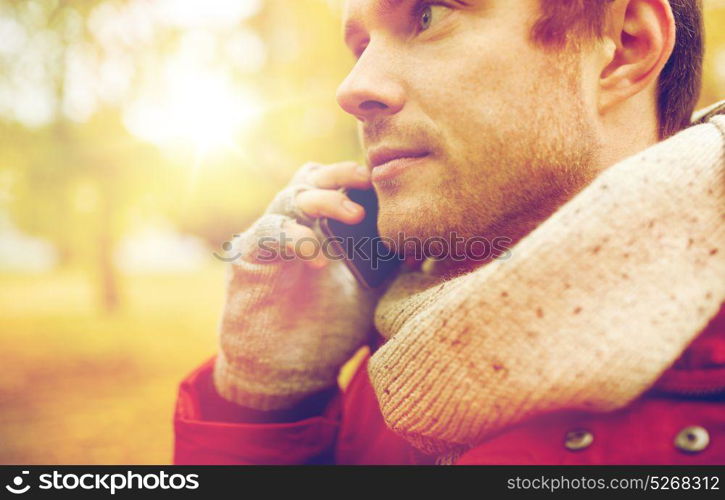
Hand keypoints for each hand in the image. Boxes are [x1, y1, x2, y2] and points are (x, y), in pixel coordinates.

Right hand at [212, 161, 386, 410]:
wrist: (289, 373)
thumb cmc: (330, 329)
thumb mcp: (373, 293)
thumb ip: (392, 266)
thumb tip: (428, 243)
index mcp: (324, 226)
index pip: (338, 183)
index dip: (359, 176)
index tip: (391, 178)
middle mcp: (296, 224)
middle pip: (313, 177)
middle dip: (341, 173)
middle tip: (370, 180)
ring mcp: (270, 237)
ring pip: (291, 195)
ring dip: (324, 199)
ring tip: (354, 215)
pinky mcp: (249, 257)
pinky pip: (268, 231)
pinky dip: (294, 237)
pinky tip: (319, 258)